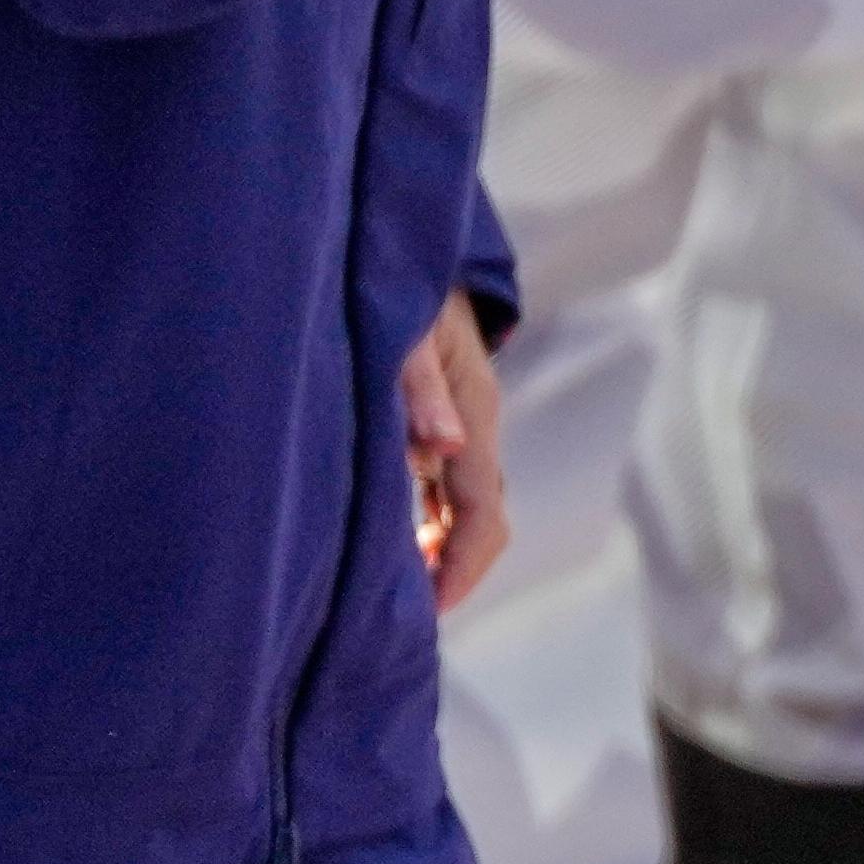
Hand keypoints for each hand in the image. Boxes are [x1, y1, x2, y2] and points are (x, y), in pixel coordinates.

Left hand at [401, 293, 508, 613]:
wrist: (409, 242)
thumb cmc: (406, 285)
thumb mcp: (408, 328)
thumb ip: (418, 384)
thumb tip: (440, 447)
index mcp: (476, 416)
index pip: (482, 513)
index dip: (459, 568)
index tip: (427, 612)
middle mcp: (475, 429)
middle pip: (476, 520)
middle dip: (445, 572)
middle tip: (395, 621)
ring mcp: (459, 427)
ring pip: (456, 507)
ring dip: (430, 551)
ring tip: (384, 594)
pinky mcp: (436, 421)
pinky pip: (435, 488)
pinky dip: (415, 523)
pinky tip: (381, 542)